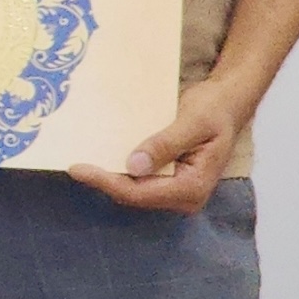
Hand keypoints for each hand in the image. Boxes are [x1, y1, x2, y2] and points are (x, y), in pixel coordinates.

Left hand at [68, 78, 242, 213]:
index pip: (141, 193)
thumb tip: (133, 167)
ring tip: (80, 160)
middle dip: (104, 181)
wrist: (226, 103)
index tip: (78, 168)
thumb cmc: (214, 110)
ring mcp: (175, 189)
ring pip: (132, 189)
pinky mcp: (166, 179)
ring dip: (107, 176)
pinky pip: (136, 179)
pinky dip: (116, 169)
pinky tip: (98, 156)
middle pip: (133, 195)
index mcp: (194, 186)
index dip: (107, 182)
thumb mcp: (192, 121)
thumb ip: (165, 144)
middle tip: (72, 163)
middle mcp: (184, 195)